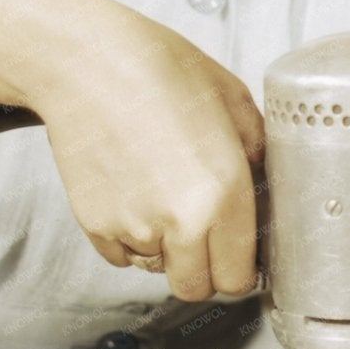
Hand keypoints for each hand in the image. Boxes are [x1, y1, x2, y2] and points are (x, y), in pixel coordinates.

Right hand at [25, 0, 262, 302]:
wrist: (85, 61)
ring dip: (164, 247)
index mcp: (224, 192)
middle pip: (196, 287)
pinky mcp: (94, 224)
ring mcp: (133, 227)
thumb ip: (258, 150)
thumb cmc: (157, 68)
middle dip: (202, 266)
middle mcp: (179, 221)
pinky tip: (131, 189)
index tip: (235, 249)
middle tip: (201, 228)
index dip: (239, 266)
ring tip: (160, 192)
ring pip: (157, 268)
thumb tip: (265, 183)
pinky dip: (127, 236)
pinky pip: (121, 254)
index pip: (238, 278)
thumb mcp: (232, 98)